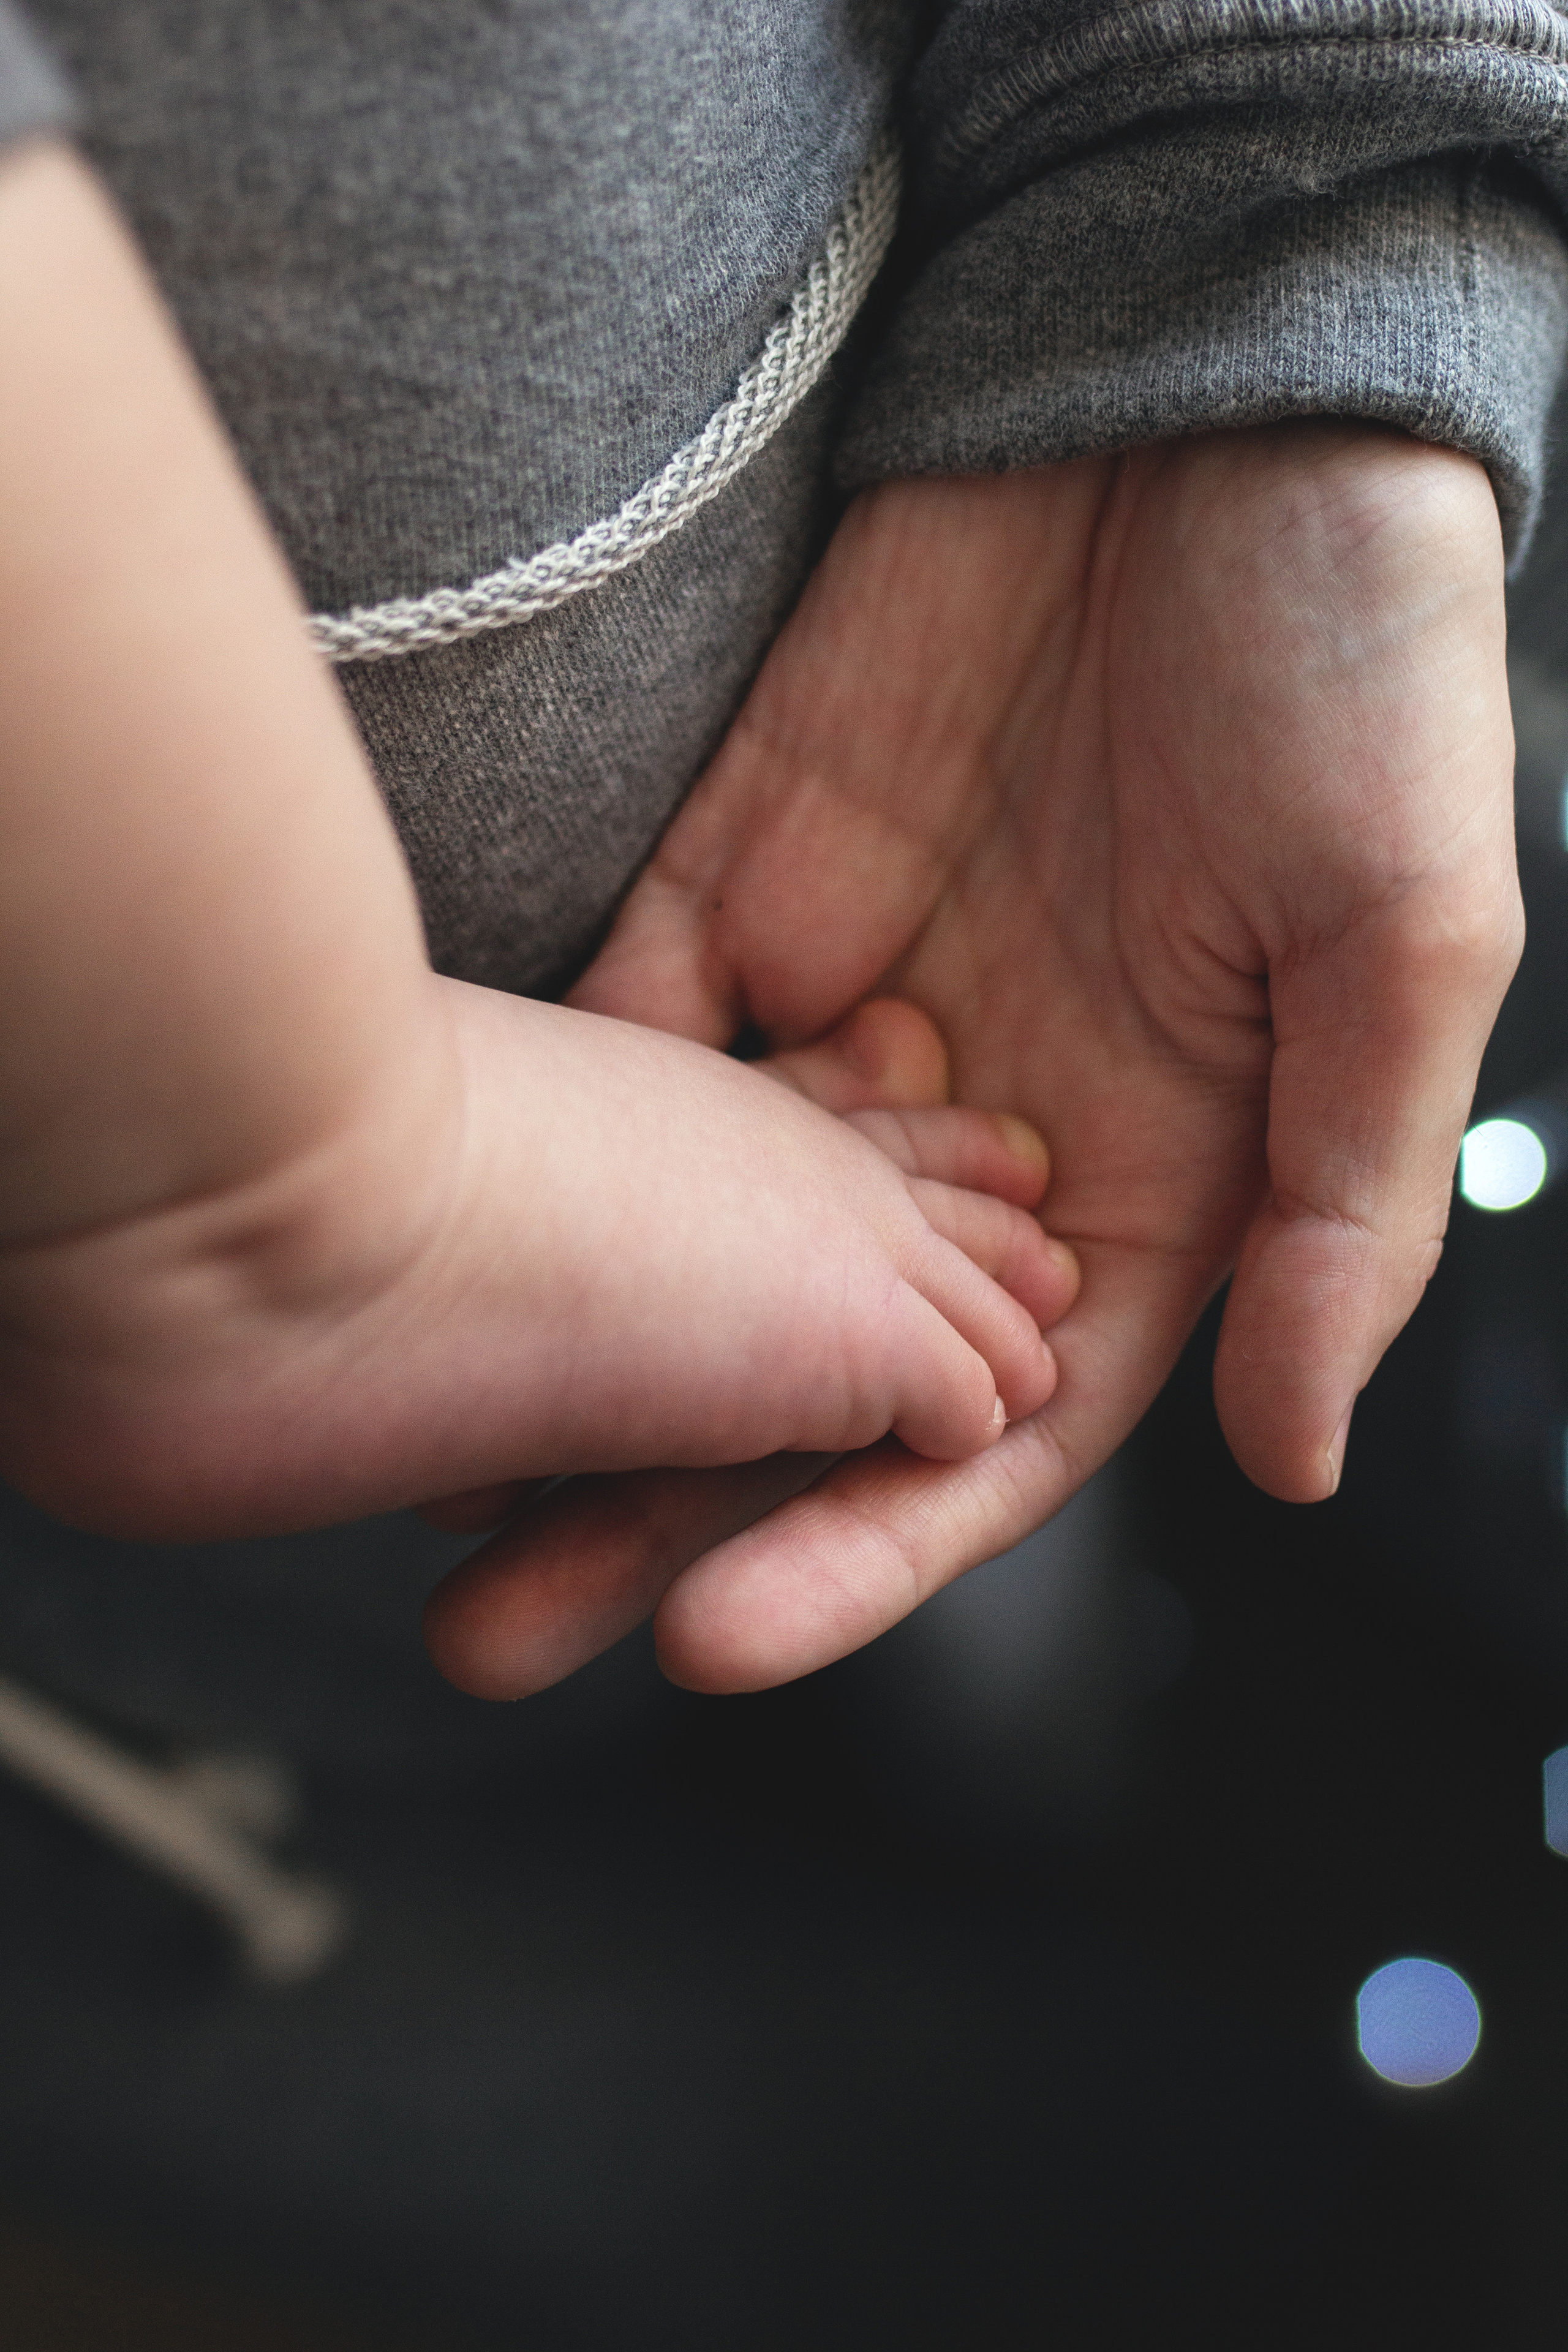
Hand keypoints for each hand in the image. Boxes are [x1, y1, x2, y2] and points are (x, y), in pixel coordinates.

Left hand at [424, 423, 1517, 1697]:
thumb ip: (1340, 1209)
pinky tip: (468, 1215)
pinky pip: (638, 1033)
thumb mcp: (1401, 946)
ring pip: (696, 1225)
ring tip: (439, 1474)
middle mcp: (986, 1119)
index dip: (864, 1543)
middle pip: (806, 1357)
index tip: (712, 1637)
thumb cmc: (1360, 666)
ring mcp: (854, 1001)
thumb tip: (1294, 1458)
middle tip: (502, 1623)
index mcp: (1150, 1169)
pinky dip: (567, 1128)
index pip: (988, 1419)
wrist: (1207, 397)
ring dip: (576, 1346)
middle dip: (664, 1498)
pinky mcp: (746, 875)